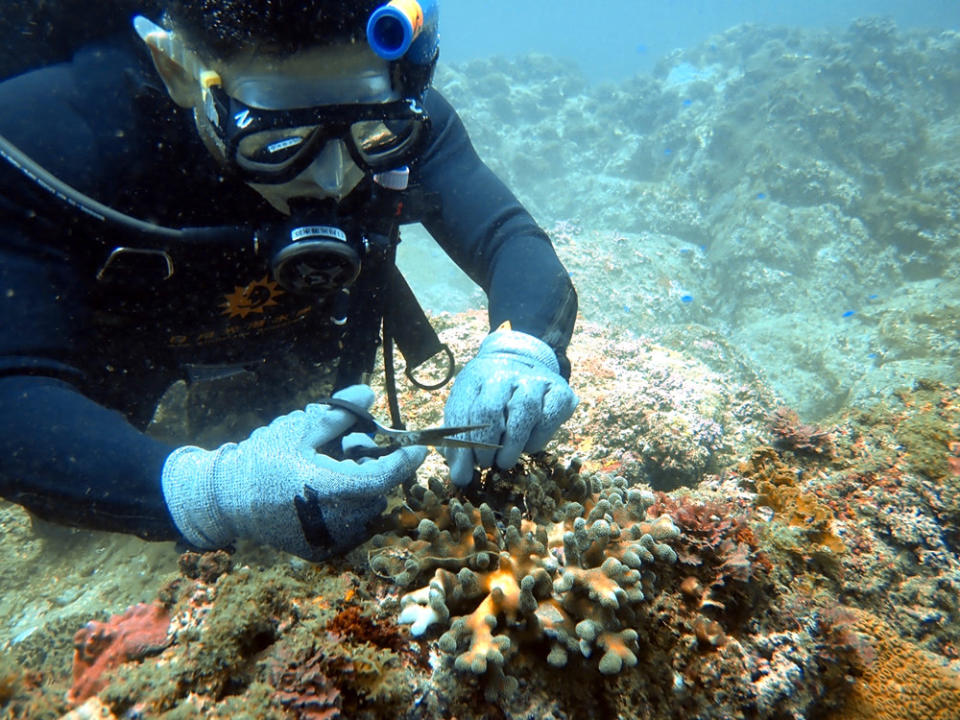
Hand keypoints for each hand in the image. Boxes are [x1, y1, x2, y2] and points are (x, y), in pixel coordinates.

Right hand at [161, 385, 426, 560]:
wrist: (228, 500)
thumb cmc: (264, 458)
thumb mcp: (300, 428)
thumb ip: (338, 414)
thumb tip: (369, 394)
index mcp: (329, 487)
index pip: (381, 477)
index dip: (403, 462)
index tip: (419, 447)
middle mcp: (334, 520)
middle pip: (375, 491)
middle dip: (370, 467)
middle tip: (349, 449)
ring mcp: (329, 540)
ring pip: (366, 509)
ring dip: (358, 488)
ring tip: (329, 469)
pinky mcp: (322, 550)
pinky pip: (351, 526)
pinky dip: (346, 508)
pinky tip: (321, 493)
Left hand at [443, 329, 577, 486]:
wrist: (524, 360)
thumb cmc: (489, 394)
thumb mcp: (468, 406)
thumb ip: (460, 440)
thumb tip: (461, 477)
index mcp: (476, 377)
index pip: (462, 412)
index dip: (462, 448)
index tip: (462, 474)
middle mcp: (505, 375)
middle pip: (490, 412)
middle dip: (485, 446)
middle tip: (485, 464)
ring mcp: (535, 382)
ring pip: (523, 414)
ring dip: (512, 446)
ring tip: (504, 461)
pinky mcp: (560, 392)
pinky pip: (548, 421)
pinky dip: (536, 440)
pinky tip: (526, 445)